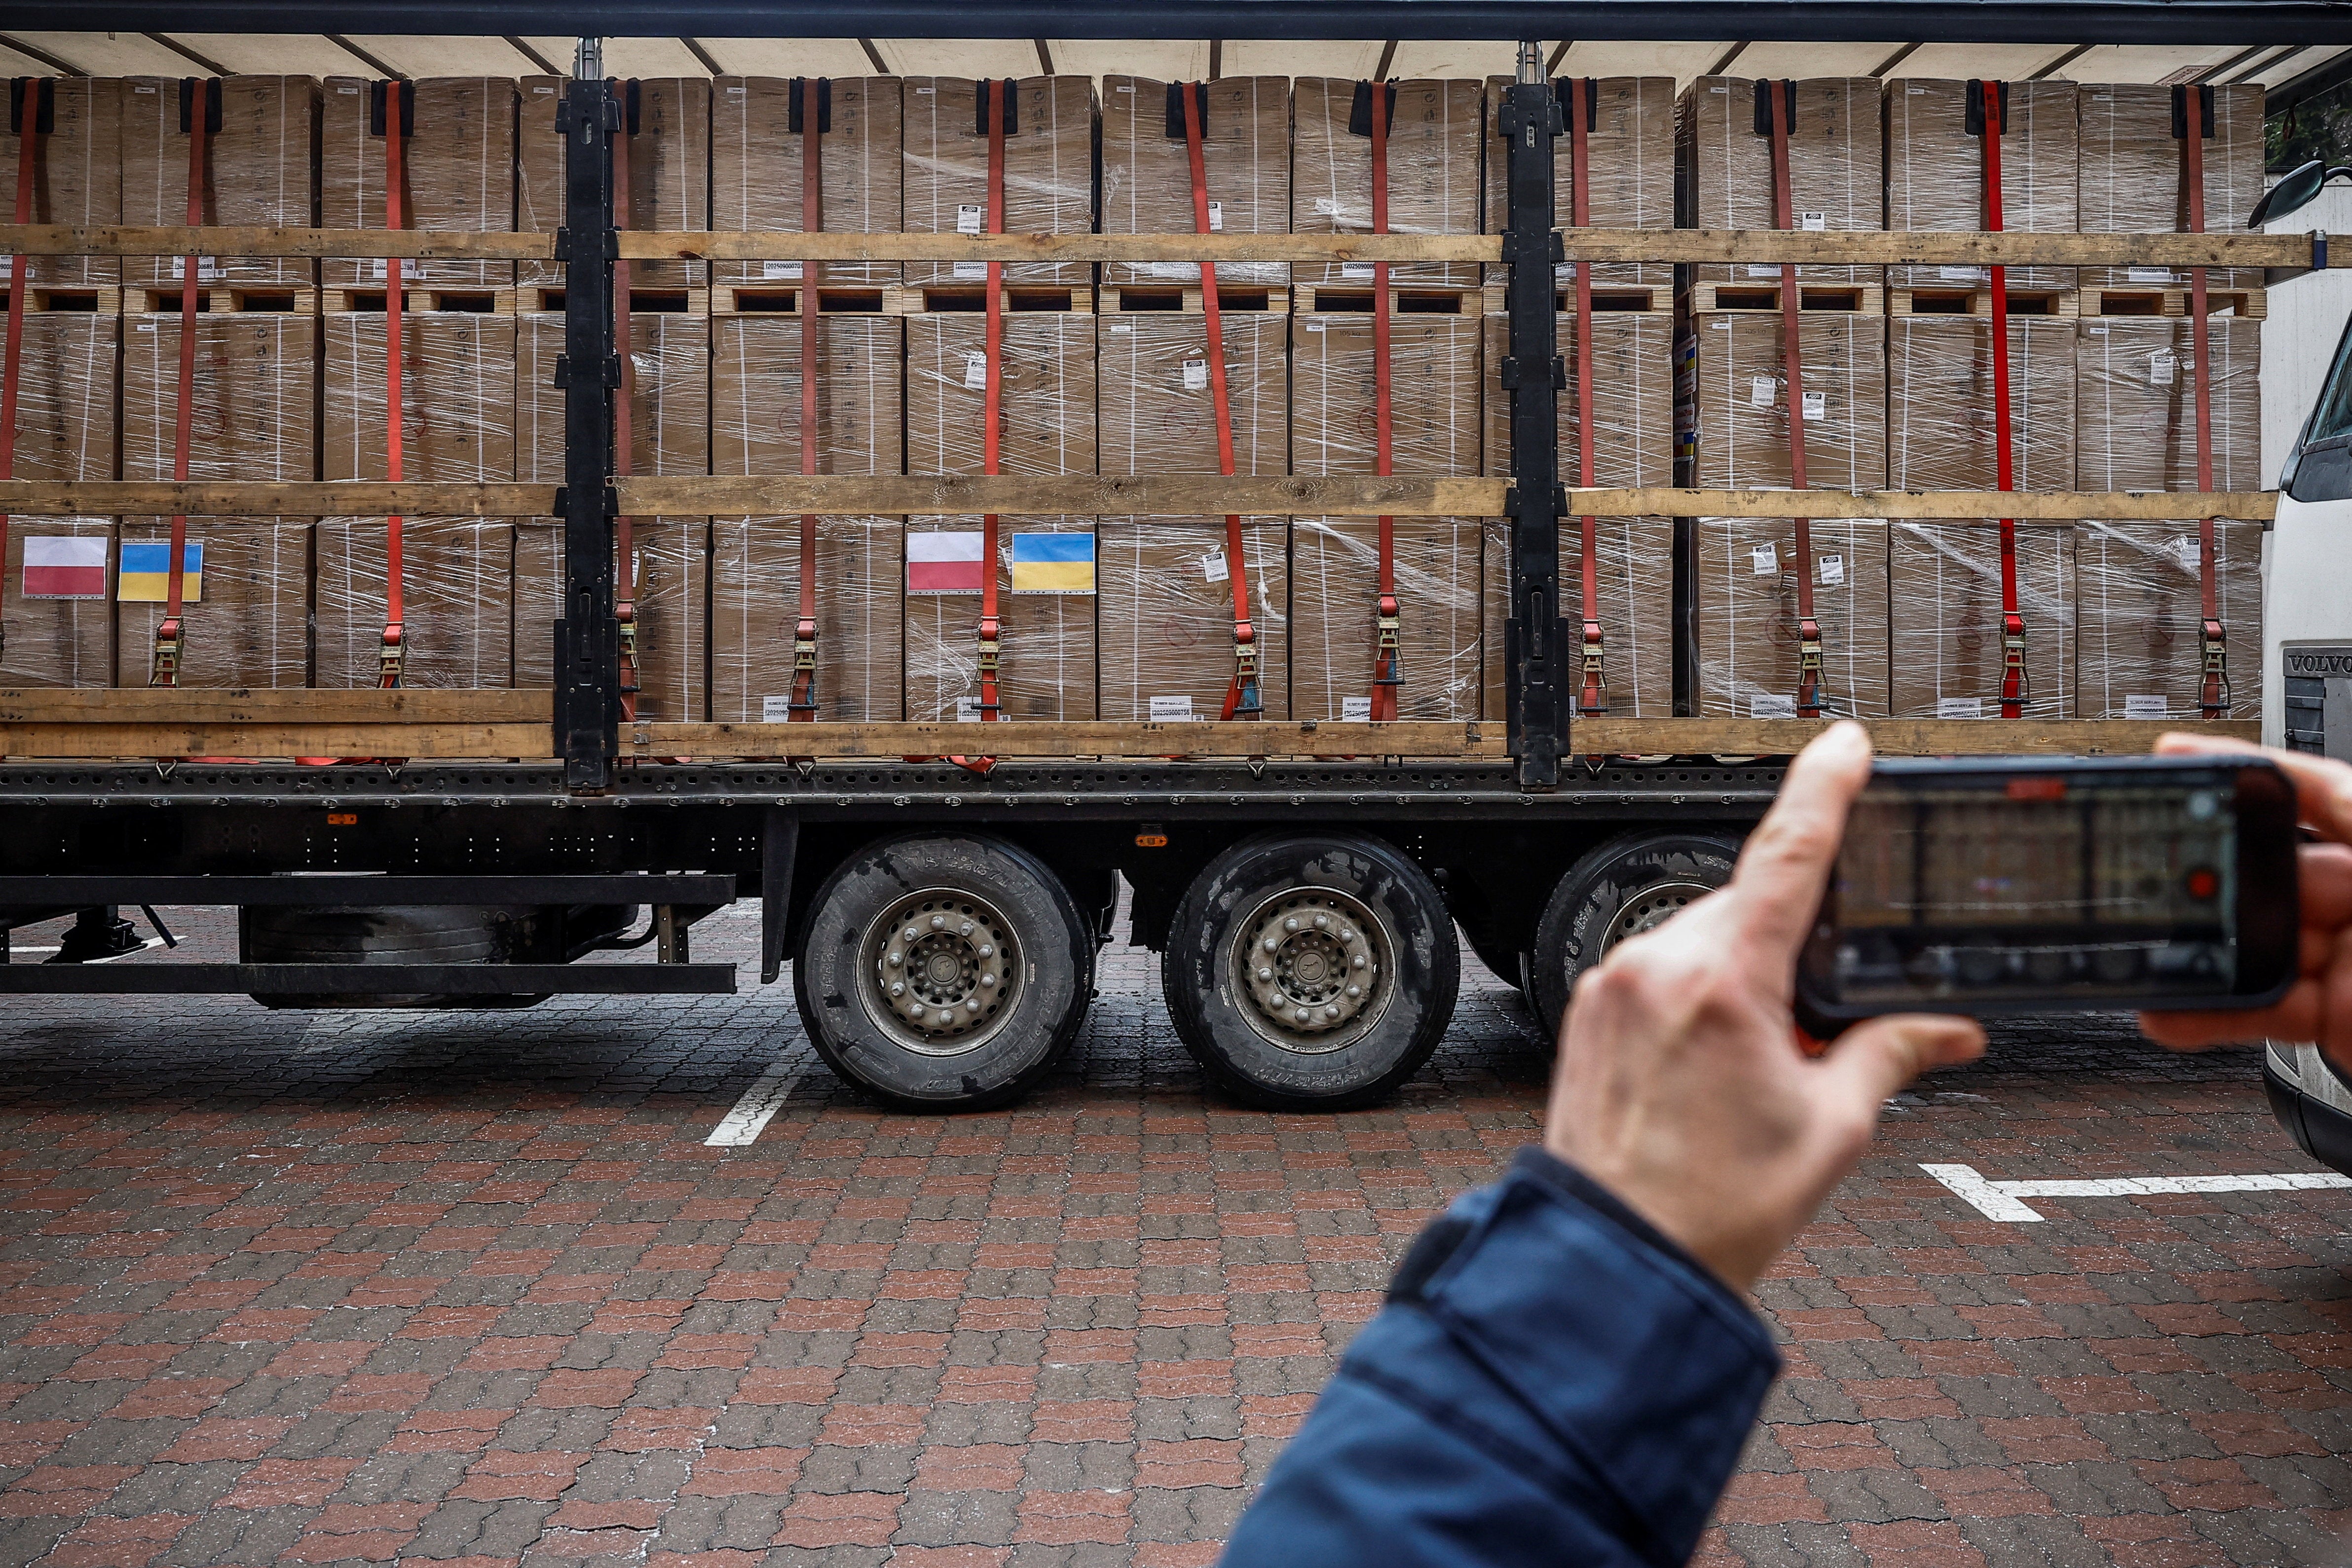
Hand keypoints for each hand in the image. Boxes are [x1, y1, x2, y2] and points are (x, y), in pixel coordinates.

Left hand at [1544, 721, 1984, 1291]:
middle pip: (1751, 909)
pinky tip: (1710, 1071)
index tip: (1843, 745)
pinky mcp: (1590, 1010)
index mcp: (1724, 980)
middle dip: (1794, 952)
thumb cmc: (1711, 1208)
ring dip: (1744, 980)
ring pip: (1704, 943)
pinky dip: (1700, 1000)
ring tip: (1752, 1073)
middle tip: (1812, 1033)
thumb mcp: (1831, 1129)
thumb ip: (1889, 1054)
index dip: (1824, 788)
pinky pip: (1661, 974)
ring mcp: (1613, 985)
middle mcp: (1657, 966)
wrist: (1614, 1261)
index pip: (1789, 851)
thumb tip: (1948, 1029)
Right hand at [2137, 732, 2351, 1068]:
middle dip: (2203, 878)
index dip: (2234, 779)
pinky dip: (2207, 1015)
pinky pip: (2258, 1013)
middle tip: (2154, 876)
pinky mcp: (2332, 1018)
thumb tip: (2282, 772)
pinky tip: (2169, 1012)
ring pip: (2247, 948)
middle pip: (2258, 874)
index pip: (2299, 796)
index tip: (2173, 764)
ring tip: (2146, 951)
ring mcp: (2343, 960)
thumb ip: (2344, 803)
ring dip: (2193, 954)